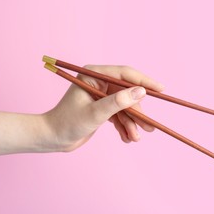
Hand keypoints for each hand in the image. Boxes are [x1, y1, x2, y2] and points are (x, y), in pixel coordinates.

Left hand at [43, 65, 163, 151]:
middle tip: (149, 126)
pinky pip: (120, 115)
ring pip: (125, 106)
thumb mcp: (95, 114)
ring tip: (135, 138)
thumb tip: (141, 92)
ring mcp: (102, 95)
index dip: (144, 81)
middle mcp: (99, 82)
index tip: (161, 89)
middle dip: (137, 112)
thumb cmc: (67, 123)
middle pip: (128, 93)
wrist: (52, 139)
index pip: (125, 74)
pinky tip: (126, 138)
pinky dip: (124, 126)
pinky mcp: (103, 107)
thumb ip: (118, 102)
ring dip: (132, 123)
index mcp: (94, 75)